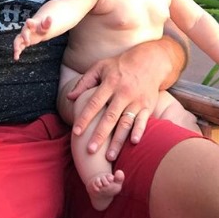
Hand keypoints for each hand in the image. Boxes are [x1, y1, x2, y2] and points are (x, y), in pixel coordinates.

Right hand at [13, 15, 51, 59]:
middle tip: (27, 43)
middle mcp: (26, 30)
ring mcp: (23, 36)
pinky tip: (16, 58)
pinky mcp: (23, 42)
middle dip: (24, 37)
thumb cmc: (42, 27)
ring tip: (16, 52)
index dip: (29, 22)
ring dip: (16, 46)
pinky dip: (17, 52)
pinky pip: (19, 47)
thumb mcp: (46, 25)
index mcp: (32, 24)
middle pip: (23, 32)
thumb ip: (47, 22)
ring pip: (18, 41)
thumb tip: (50, 18)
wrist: (38, 29)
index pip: (30, 22)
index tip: (28, 21)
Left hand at [67, 35, 184, 160]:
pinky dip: (139, 131)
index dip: (85, 118)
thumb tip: (70, 97)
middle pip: (109, 117)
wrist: (149, 61)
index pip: (94, 103)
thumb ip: (84, 82)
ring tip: (109, 156)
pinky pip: (143, 120)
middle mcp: (123, 93)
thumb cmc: (120, 65)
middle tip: (90, 151)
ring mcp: (136, 100)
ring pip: (126, 122)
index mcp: (110, 83)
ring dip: (118, 140)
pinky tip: (133, 143)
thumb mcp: (101, 67)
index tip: (76, 132)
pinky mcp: (147, 105)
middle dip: (100, 135)